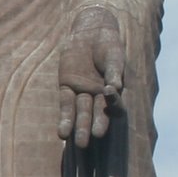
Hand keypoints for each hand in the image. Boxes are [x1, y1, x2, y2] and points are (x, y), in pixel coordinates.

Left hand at [57, 8, 124, 148]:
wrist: (92, 33)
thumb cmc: (108, 46)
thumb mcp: (114, 57)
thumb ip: (114, 72)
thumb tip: (115, 87)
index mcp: (113, 92)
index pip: (113, 107)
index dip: (110, 109)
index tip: (107, 108)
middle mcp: (97, 96)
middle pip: (94, 115)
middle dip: (90, 128)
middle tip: (86, 143)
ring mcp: (81, 93)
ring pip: (79, 113)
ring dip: (76, 127)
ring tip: (75, 142)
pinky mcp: (67, 87)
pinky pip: (65, 104)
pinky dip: (64, 117)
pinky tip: (62, 133)